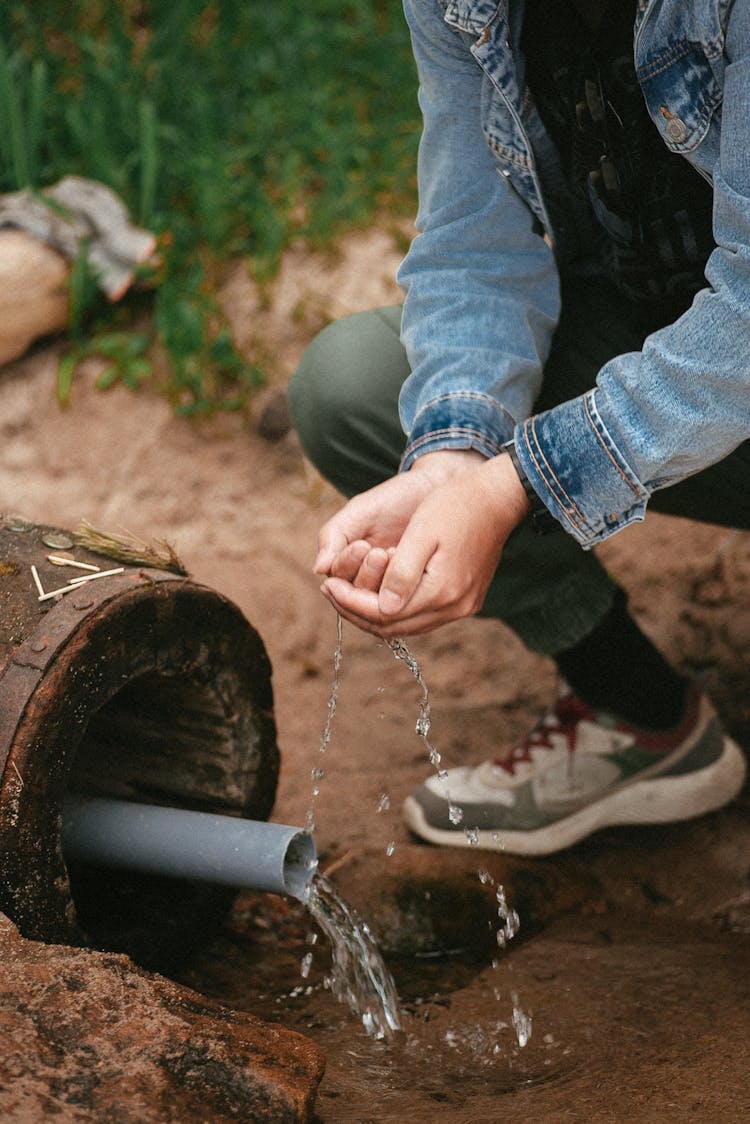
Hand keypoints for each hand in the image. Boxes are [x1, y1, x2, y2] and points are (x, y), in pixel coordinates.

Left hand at [319, 451, 530, 636]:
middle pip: (393, 627)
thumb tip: (381, 608)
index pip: (383, 613)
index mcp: (441, 592)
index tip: (326, 585)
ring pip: (407, 626)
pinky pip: (422, 616)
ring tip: (346, 593)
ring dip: (374, 613)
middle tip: (330, 592)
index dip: (350, 602)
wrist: (498, 499)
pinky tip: (378, 594)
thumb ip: (401, 574)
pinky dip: (396, 610)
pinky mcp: (466, 601)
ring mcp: (462, 607)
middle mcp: (454, 608)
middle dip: (356, 612)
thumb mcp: (422, 533)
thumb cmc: (456, 506)